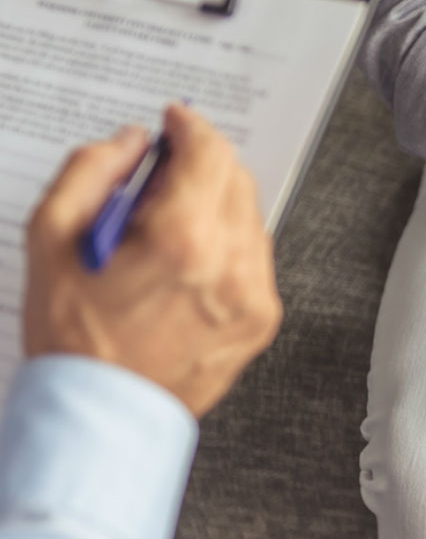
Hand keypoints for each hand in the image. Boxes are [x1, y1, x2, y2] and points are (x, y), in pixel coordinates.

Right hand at [23, 104, 282, 416]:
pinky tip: (187, 264)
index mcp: (182, 238)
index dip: (191, 126)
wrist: (100, 417)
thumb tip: (131, 141)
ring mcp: (253, 294)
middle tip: (161, 176)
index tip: (176, 121)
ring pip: (249, 217)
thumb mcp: (51, 238)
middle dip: (202, 164)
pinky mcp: (261, 320)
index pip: (210, 151)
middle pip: (236, 178)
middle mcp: (230, 263)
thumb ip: (91, 171)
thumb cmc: (71, 337)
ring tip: (166, 229)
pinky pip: (254, 259)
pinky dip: (227, 246)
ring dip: (216, 205)